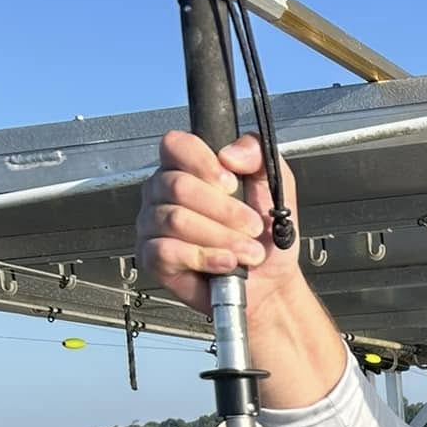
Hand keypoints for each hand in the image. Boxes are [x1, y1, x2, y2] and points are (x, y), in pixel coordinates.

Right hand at [136, 131, 303, 322]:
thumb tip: (229, 153)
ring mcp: (153, 224)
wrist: (269, 281)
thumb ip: (257, 154)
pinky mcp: (152, 258)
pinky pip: (167, 251)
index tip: (232, 184)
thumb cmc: (265, 235)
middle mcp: (163, 192)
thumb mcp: (274, 185)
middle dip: (224, 210)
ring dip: (221, 237)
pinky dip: (204, 258)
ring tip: (248, 251)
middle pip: (178, 186)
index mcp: (186, 167)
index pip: (176, 145)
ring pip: (175, 219)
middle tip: (252, 227)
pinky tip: (226, 263)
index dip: (204, 163)